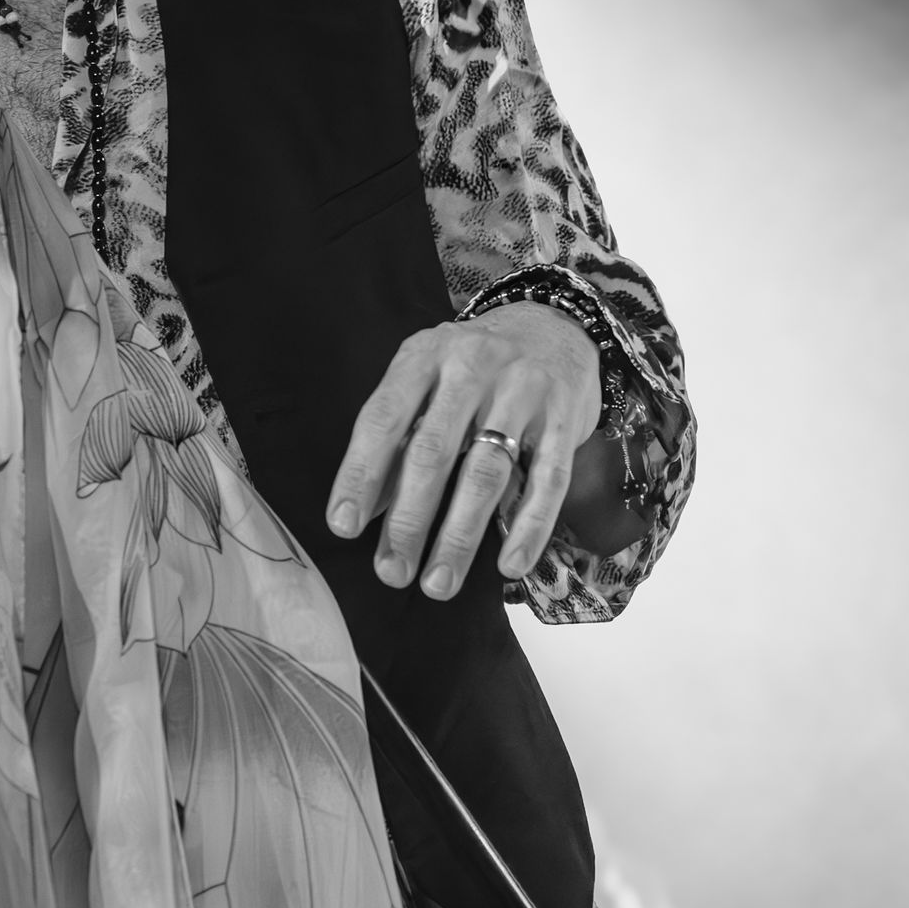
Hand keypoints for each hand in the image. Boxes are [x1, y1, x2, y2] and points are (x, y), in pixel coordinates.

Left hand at [326, 301, 600, 597]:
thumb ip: (398, 437)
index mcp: (424, 357)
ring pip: (486, 472)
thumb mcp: (427, 379)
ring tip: (438, 583)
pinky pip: (548, 480)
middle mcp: (471, 367)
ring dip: (459, 536)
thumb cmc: (475, 366)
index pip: (383, 419)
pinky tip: (509, 565)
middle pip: (432, 452)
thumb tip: (365, 511)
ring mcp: (522, 390)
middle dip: (408, 520)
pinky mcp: (565, 417)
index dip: (360, 475)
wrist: (555, 323)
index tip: (343, 527)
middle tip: (392, 571)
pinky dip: (528, 527)